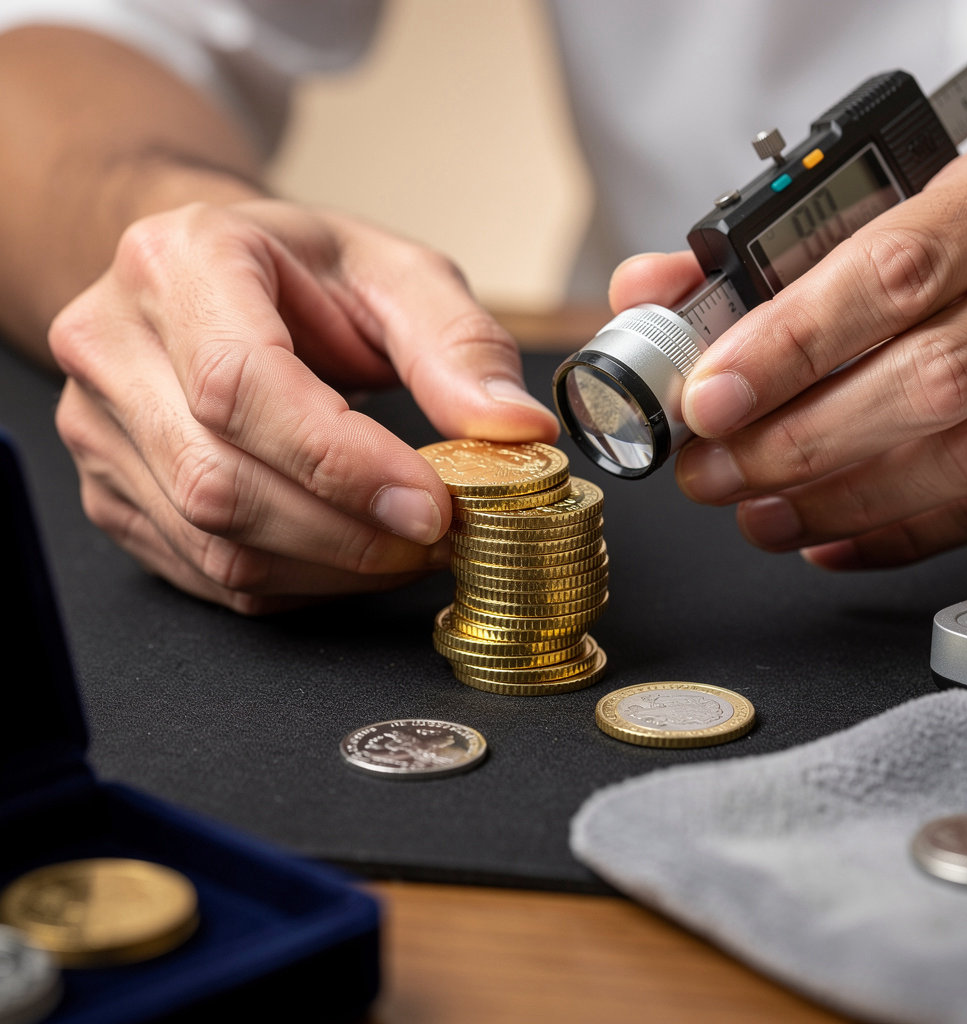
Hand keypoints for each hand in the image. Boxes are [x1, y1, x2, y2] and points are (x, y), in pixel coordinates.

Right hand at [50, 200, 558, 612]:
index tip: (431, 504)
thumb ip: (458, 345)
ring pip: (215, 544)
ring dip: (332, 567)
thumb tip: (517, 430)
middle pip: (220, 481)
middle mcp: (114, 346)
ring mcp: (100, 429)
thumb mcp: (394, 275)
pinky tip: (351, 552)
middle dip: (348, 532)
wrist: (213, 284)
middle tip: (439, 536)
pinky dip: (298, 582)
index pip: (242, 383)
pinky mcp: (113, 493)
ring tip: (407, 544)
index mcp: (178, 264)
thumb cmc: (302, 273)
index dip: (341, 462)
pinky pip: (208, 573)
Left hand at [609, 139, 966, 568]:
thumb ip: (754, 249)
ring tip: (757, 514)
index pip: (891, 274)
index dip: (791, 345)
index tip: (709, 396)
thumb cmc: (952, 232)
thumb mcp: (875, 204)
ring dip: (840, 501)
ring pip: (966, 456)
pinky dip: (898, 534)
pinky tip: (828, 539)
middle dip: (799, 440)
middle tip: (712, 470)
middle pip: (931, 378)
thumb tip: (650, 291)